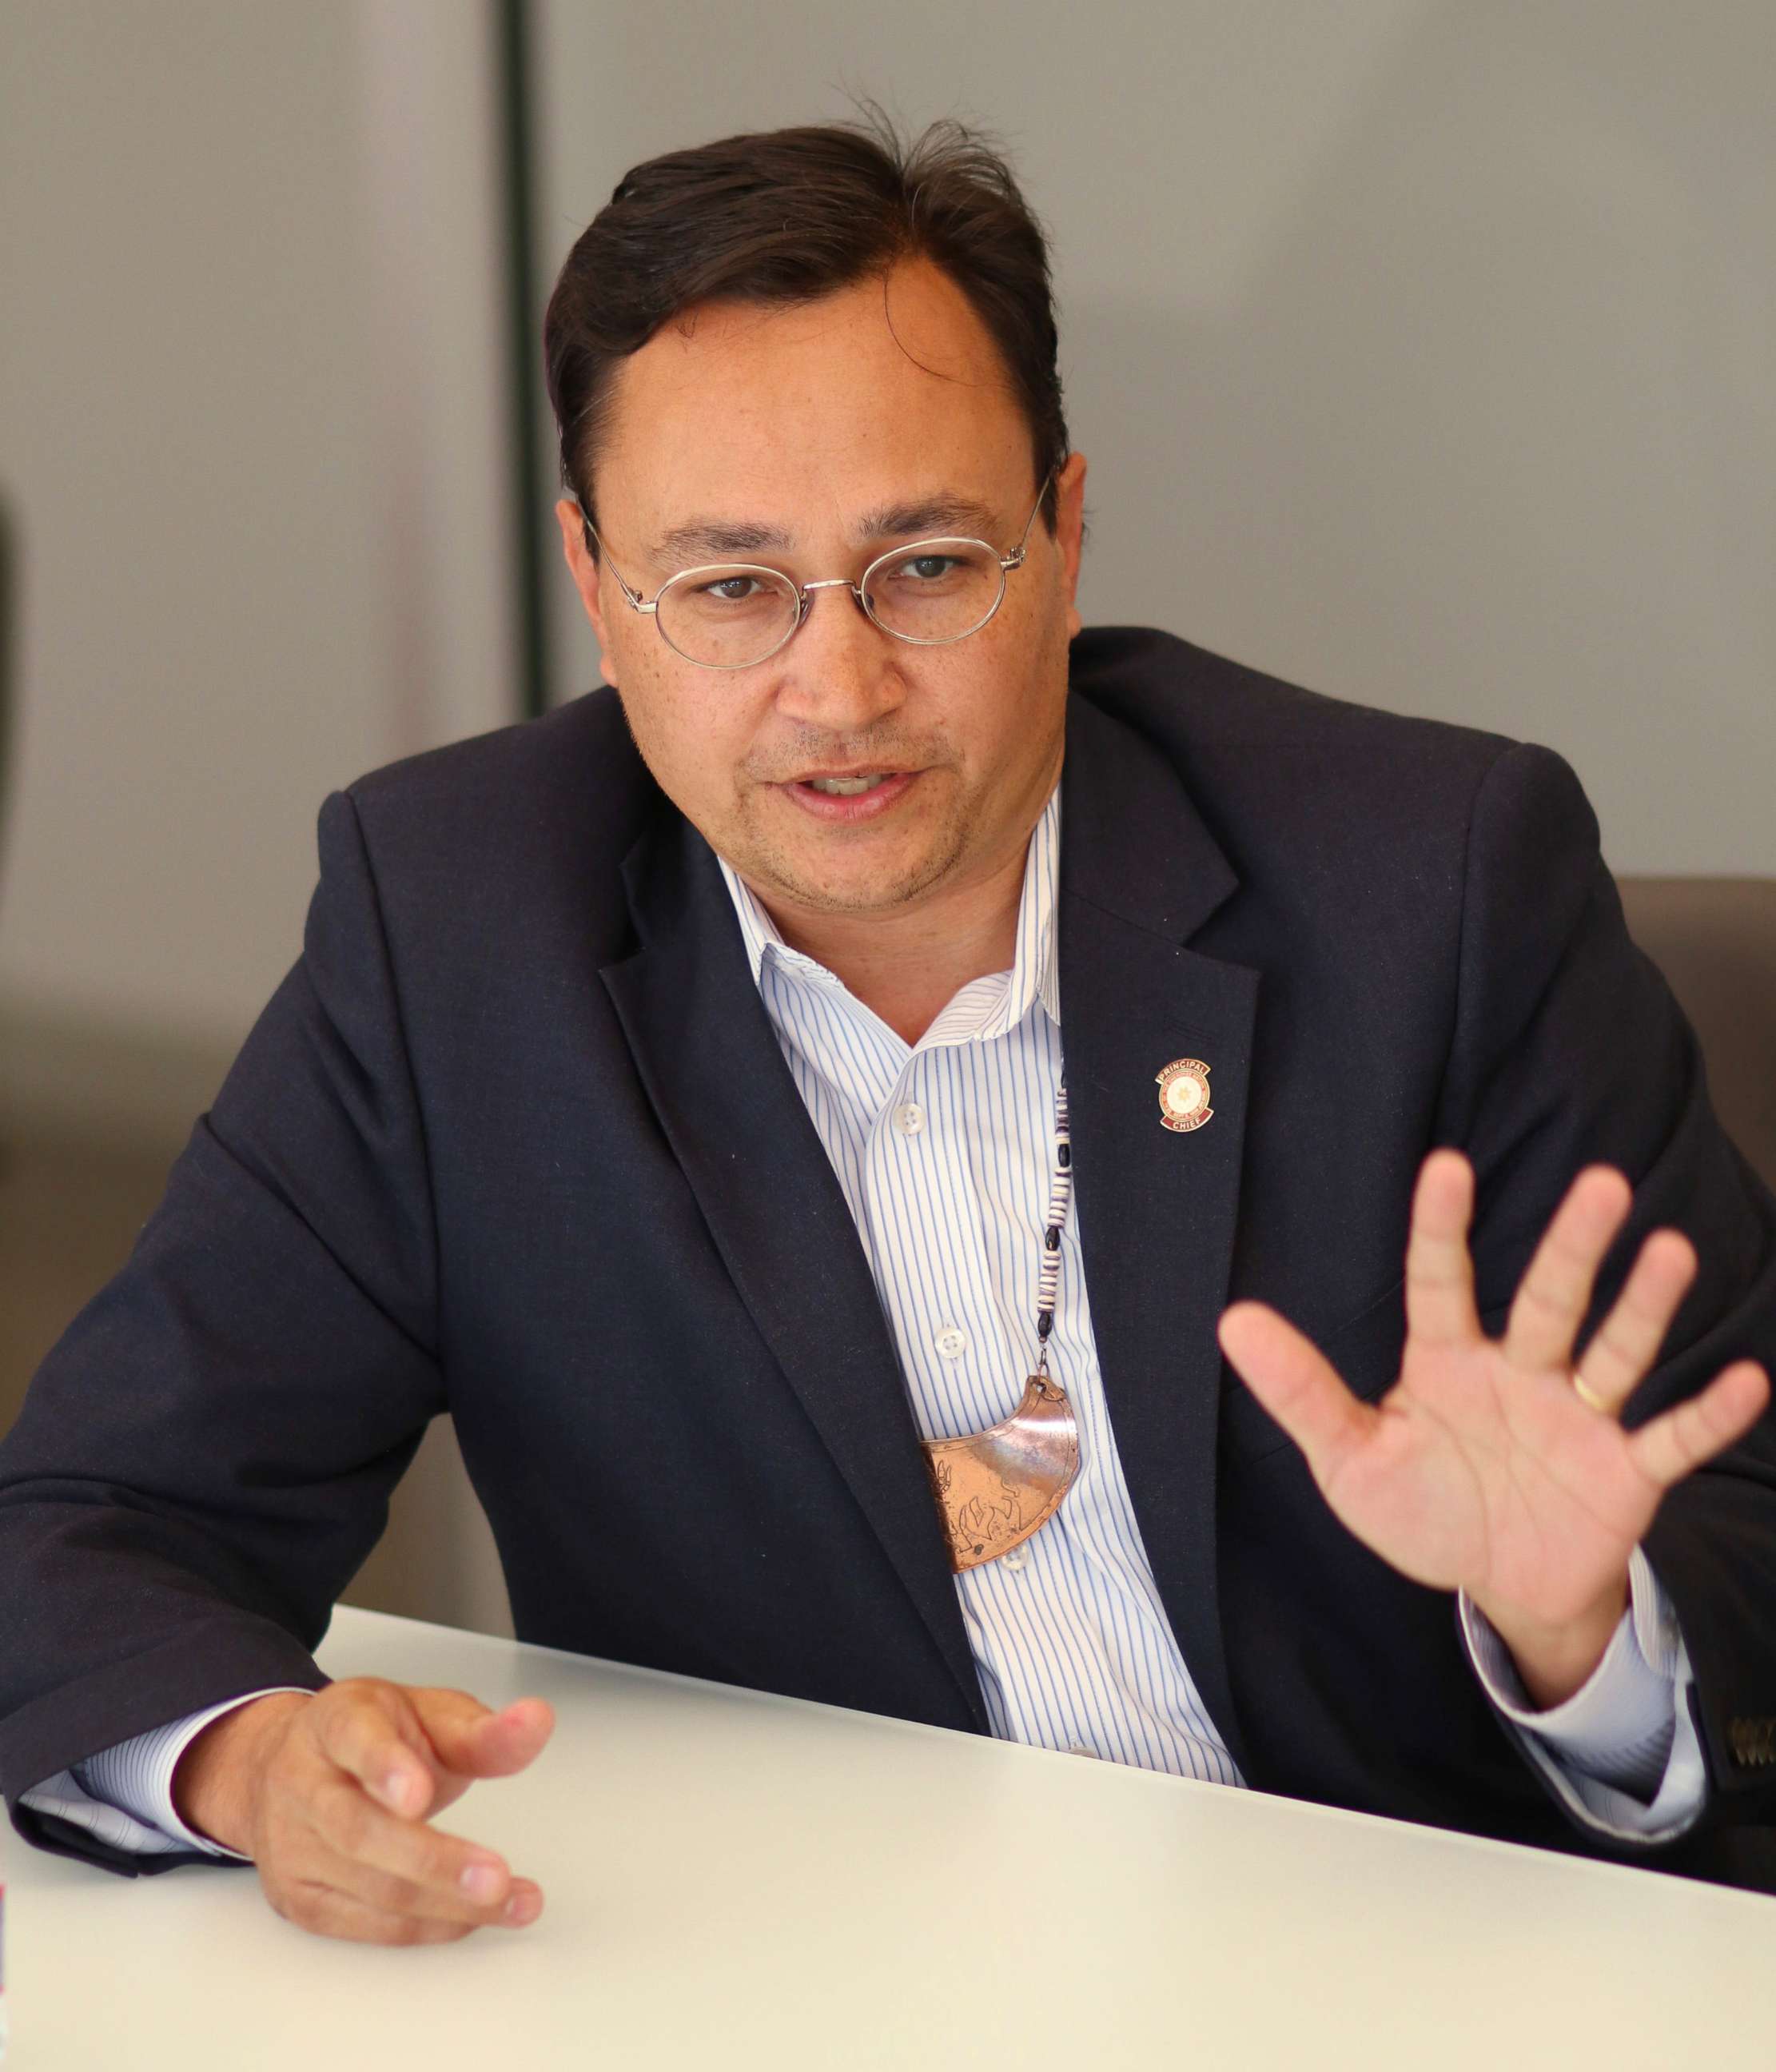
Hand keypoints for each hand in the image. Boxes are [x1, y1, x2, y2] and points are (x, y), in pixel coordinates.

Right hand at [172, 1678, 554, 1943]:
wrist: (288, 1767)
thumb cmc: (374, 1737)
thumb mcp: (428, 1716)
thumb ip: (483, 1730)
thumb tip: (536, 1721)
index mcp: (337, 1722)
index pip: (354, 1739)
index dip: (384, 1767)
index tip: (419, 1794)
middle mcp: (303, 1783)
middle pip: (359, 1830)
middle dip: (432, 1860)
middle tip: (496, 1876)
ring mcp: (292, 1847)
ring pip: (369, 1887)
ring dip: (447, 1903)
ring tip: (511, 1900)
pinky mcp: (299, 1899)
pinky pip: (367, 1925)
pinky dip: (428, 1926)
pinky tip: (473, 1916)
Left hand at [1217, 1152, 1769, 1706]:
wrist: (1499, 1584)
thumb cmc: (1423, 1506)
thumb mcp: (1349, 1460)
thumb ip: (1301, 1394)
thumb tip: (1232, 1323)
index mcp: (1447, 1364)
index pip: (1440, 1283)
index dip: (1439, 1230)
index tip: (1445, 1165)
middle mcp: (1520, 1373)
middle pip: (1547, 1299)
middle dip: (1572, 1245)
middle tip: (1602, 1183)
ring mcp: (1578, 1418)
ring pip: (1615, 1350)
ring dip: (1644, 1305)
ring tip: (1671, 1249)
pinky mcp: (1625, 1474)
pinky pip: (1670, 1439)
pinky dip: (1707, 1415)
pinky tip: (1749, 1381)